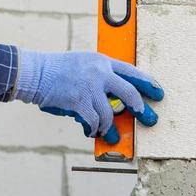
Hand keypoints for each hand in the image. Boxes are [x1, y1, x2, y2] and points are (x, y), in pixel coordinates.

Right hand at [14, 49, 162, 143]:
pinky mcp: (80, 101)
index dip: (147, 83)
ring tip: (110, 134)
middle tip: (149, 119)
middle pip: (129, 92)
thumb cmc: (58, 70)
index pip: (131, 71)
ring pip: (109, 113)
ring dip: (110, 127)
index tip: (158, 92)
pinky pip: (93, 121)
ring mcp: (90, 87)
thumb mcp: (83, 64)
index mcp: (102, 61)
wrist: (37, 72)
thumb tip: (114, 101)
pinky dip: (93, 129)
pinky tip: (91, 131)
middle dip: (141, 109)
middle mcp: (100, 72)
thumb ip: (99, 77)